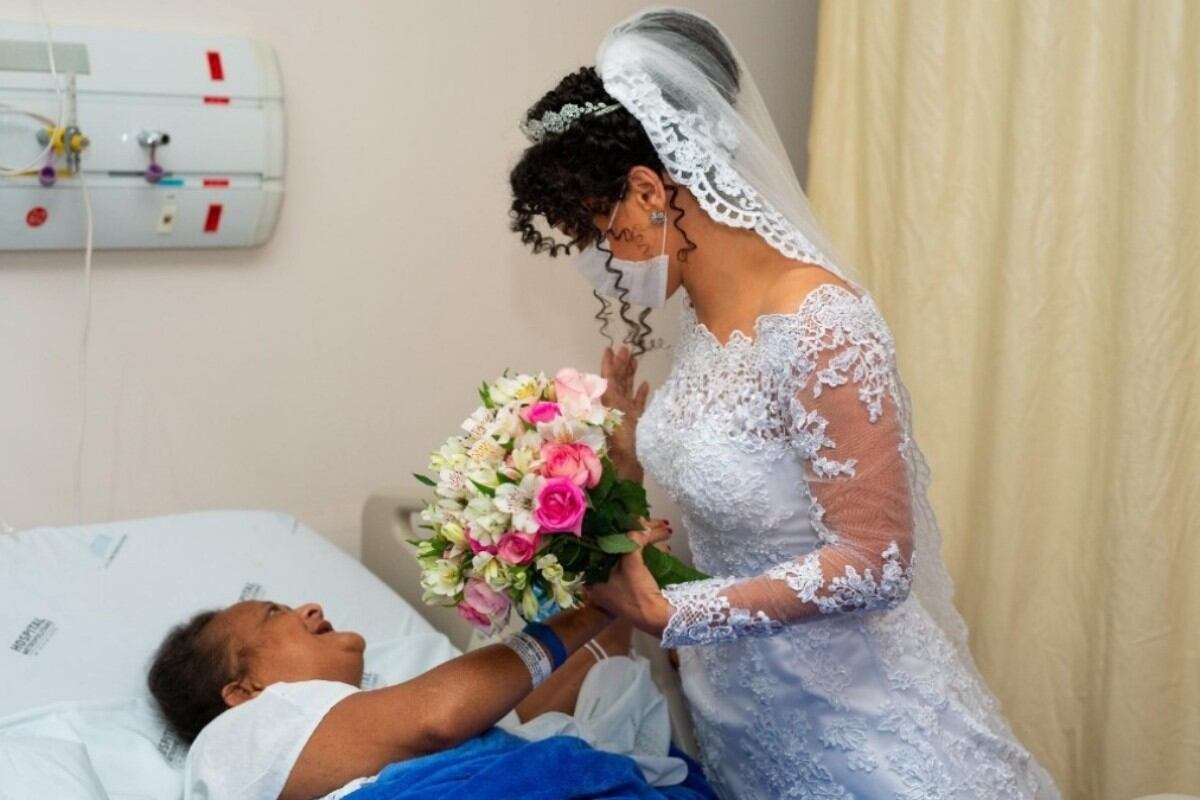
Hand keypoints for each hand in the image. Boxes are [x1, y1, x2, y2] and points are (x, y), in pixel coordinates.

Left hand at [586, 519, 673, 637]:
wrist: (657, 619)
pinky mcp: (631, 584)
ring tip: (666, 531)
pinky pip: (637, 560)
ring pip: (630, 551)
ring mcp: (616, 581)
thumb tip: (639, 522)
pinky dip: (649, 551)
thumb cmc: (637, 594)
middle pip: (618, 545)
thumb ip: (632, 540)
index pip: (602, 541)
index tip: (634, 517)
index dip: (618, 527)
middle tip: (658, 524)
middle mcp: (601, 577)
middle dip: (640, 532)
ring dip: (649, 539)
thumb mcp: (632, 563)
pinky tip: (663, 546)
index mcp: (592, 574)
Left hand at [601, 346, 649, 481]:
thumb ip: (609, 403)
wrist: (627, 478)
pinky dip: (642, 395)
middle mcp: (617, 410)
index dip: (609, 364)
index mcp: (609, 407)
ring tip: (635, 359)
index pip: (609, 380)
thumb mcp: (612, 424)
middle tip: (626, 349)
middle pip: (619, 383)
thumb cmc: (618, 454)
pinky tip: (646, 384)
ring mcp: (627, 418)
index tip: (609, 349)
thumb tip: (603, 381)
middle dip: (622, 365)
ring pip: (629, 392)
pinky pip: (640, 406)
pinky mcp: (637, 427)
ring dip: (631, 375)